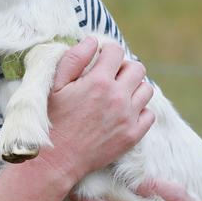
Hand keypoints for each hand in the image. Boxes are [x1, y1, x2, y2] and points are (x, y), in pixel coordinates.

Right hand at [40, 38, 154, 186]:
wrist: (56, 160)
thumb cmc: (52, 120)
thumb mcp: (55, 85)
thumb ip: (74, 59)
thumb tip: (92, 41)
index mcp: (98, 81)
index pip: (116, 51)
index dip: (107, 51)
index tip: (100, 59)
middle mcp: (118, 97)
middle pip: (137, 68)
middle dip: (124, 67)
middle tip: (110, 76)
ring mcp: (128, 117)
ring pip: (147, 89)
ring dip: (134, 87)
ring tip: (118, 94)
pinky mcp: (133, 135)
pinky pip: (149, 114)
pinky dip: (140, 110)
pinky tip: (123, 112)